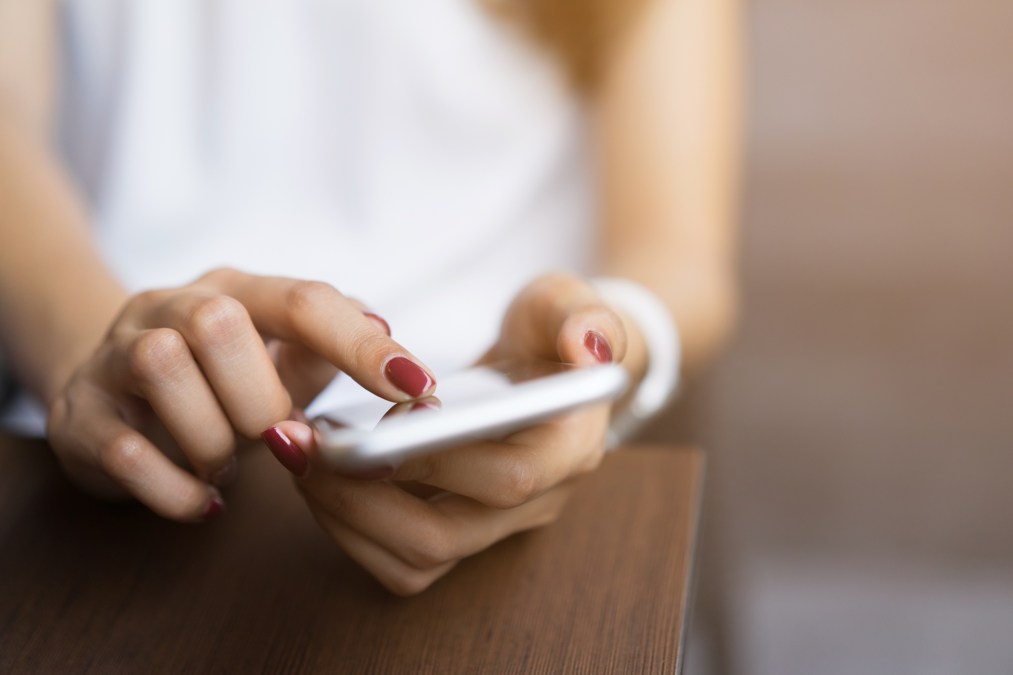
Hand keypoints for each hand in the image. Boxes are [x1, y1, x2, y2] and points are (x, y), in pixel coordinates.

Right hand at [47, 268, 434, 520]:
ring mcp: (114, 357)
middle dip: (261, 397)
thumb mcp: (280, 357)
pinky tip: (205, 499)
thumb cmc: (219, 378)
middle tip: (275, 436)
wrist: (109, 391)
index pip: (304, 300)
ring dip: (213, 436)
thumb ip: (333, 352)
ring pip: (162, 366)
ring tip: (228, 461)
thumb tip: (398, 356)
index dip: (361, 344)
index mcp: (234, 290)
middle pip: (219, 324)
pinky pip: (123, 450)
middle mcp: (168, 307)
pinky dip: (176, 489)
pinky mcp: (78, 416)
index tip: (416, 385)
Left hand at [268, 273, 629, 594]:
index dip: (436, 463)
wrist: (543, 366)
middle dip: (364, 497)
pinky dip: (349, 529)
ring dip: (346, 517)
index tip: (373, 429)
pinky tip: (317, 479)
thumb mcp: (570, 305)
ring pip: (417, 559)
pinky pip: (401, 559)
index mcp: (572, 448)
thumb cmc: (552, 330)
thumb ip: (588, 317)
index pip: (509, 479)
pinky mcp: (461, 532)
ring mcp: (498, 526)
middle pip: (448, 534)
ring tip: (301, 458)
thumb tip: (589, 346)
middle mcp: (539, 502)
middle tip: (307, 446)